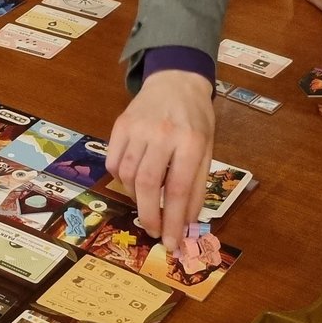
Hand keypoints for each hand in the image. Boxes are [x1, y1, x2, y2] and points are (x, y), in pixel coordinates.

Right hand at [107, 71, 213, 250]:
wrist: (176, 80)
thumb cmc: (195, 118)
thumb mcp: (208, 149)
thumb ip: (197, 185)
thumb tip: (187, 223)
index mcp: (191, 141)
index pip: (179, 189)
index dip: (174, 220)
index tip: (172, 242)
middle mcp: (163, 134)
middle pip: (148, 185)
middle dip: (149, 216)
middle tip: (154, 232)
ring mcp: (138, 128)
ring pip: (127, 175)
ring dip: (136, 198)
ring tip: (148, 204)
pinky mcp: (120, 125)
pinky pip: (113, 163)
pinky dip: (121, 179)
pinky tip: (134, 180)